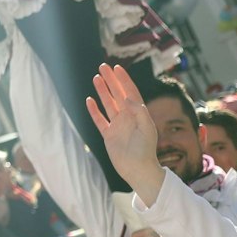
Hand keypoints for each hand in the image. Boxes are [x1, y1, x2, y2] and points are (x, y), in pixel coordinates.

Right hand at [87, 63, 165, 200]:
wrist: (138, 169)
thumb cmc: (145, 150)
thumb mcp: (147, 129)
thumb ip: (140, 111)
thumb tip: (128, 97)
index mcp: (138, 114)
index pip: (130, 92)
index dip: (124, 80)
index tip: (117, 68)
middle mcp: (128, 117)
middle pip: (117, 94)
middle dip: (111, 80)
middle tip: (102, 67)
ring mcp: (117, 125)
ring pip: (108, 104)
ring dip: (102, 91)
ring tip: (96, 78)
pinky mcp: (109, 135)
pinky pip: (100, 120)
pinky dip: (94, 110)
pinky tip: (89, 100)